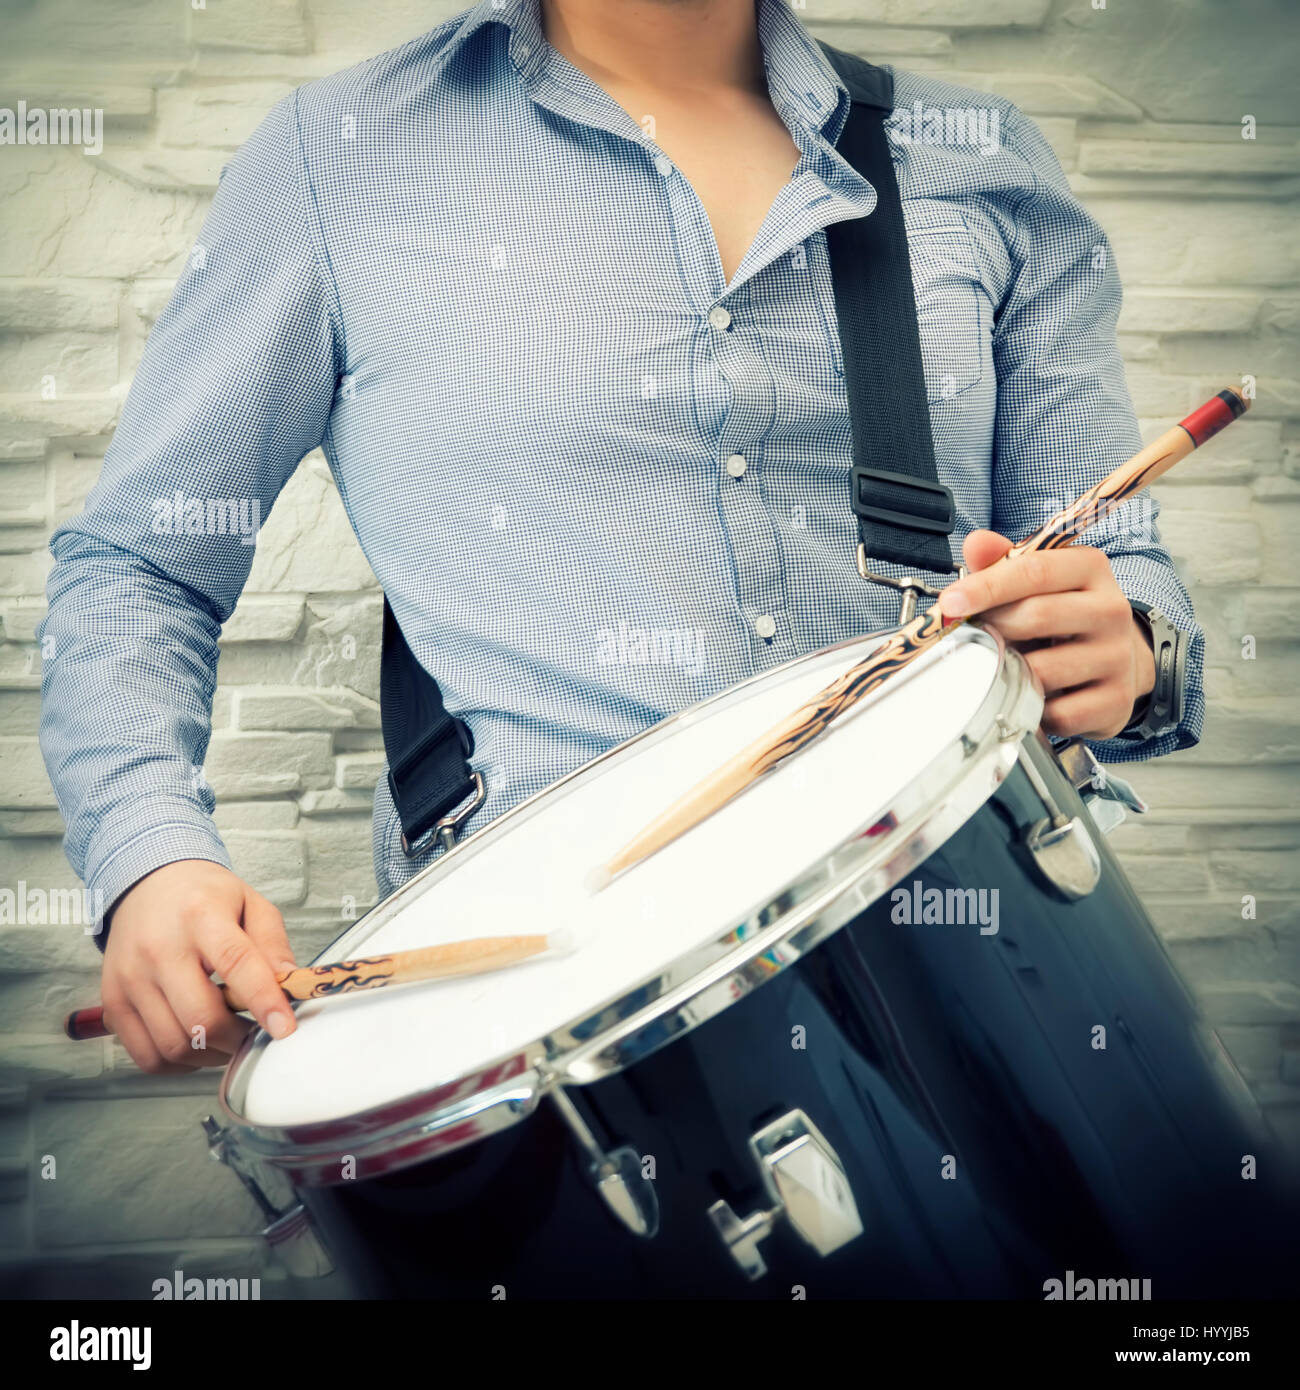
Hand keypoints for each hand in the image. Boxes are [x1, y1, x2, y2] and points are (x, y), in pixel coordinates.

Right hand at [100, 860, 296, 1073]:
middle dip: (238, 1038)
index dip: (263, 1001)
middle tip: (255, 1033)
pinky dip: (178, 1063)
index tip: (285, 1027)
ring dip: (210, 1054)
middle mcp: (158, 948)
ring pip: (174, 1044)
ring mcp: (130, 978)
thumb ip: (273, 945)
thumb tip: (290, 986)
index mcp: (200, 916)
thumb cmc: (202, 897)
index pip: (235, 963)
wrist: (147, 885)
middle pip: (200, 1016)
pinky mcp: (113, 1002)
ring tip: (227, 1035)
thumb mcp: (251, 904)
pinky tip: (196, 1042)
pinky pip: (146, 1056)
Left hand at [938, 530, 1155, 739]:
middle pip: (1037, 616)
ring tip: (1008, 666)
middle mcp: (1110, 609)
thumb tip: (976, 542)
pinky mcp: (1116, 699)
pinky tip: (1034, 696)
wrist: (1118, 660)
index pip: (1034, 570)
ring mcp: (1117, 656)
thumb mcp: (1036, 581)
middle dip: (995, 629)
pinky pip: (1059, 712)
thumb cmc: (1062, 614)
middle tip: (977, 637)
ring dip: (1013, 673)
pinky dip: (1035, 709)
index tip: (951, 603)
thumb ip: (1002, 562)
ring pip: (1045, 670)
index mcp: (1089, 568)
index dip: (986, 586)